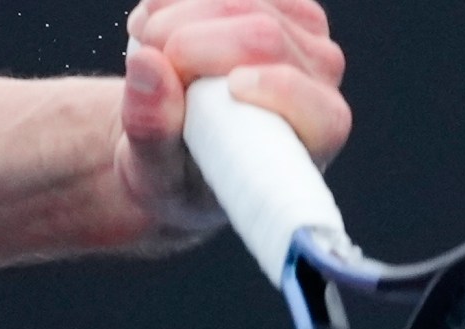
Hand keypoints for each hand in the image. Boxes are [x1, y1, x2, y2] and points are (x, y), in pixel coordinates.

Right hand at [117, 0, 353, 239]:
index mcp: (318, 131)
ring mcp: (302, 30)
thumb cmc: (183, 175)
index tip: (203, 92)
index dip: (252, 77)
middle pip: (259, 32)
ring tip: (145, 45)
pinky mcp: (276, 1)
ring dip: (173, 13)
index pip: (299, 90)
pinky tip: (158, 24)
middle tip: (143, 60)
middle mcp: (321, 75)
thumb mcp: (155, 174)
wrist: (180, 148)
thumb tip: (147, 65)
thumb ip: (152, 130)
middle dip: (185, 39)